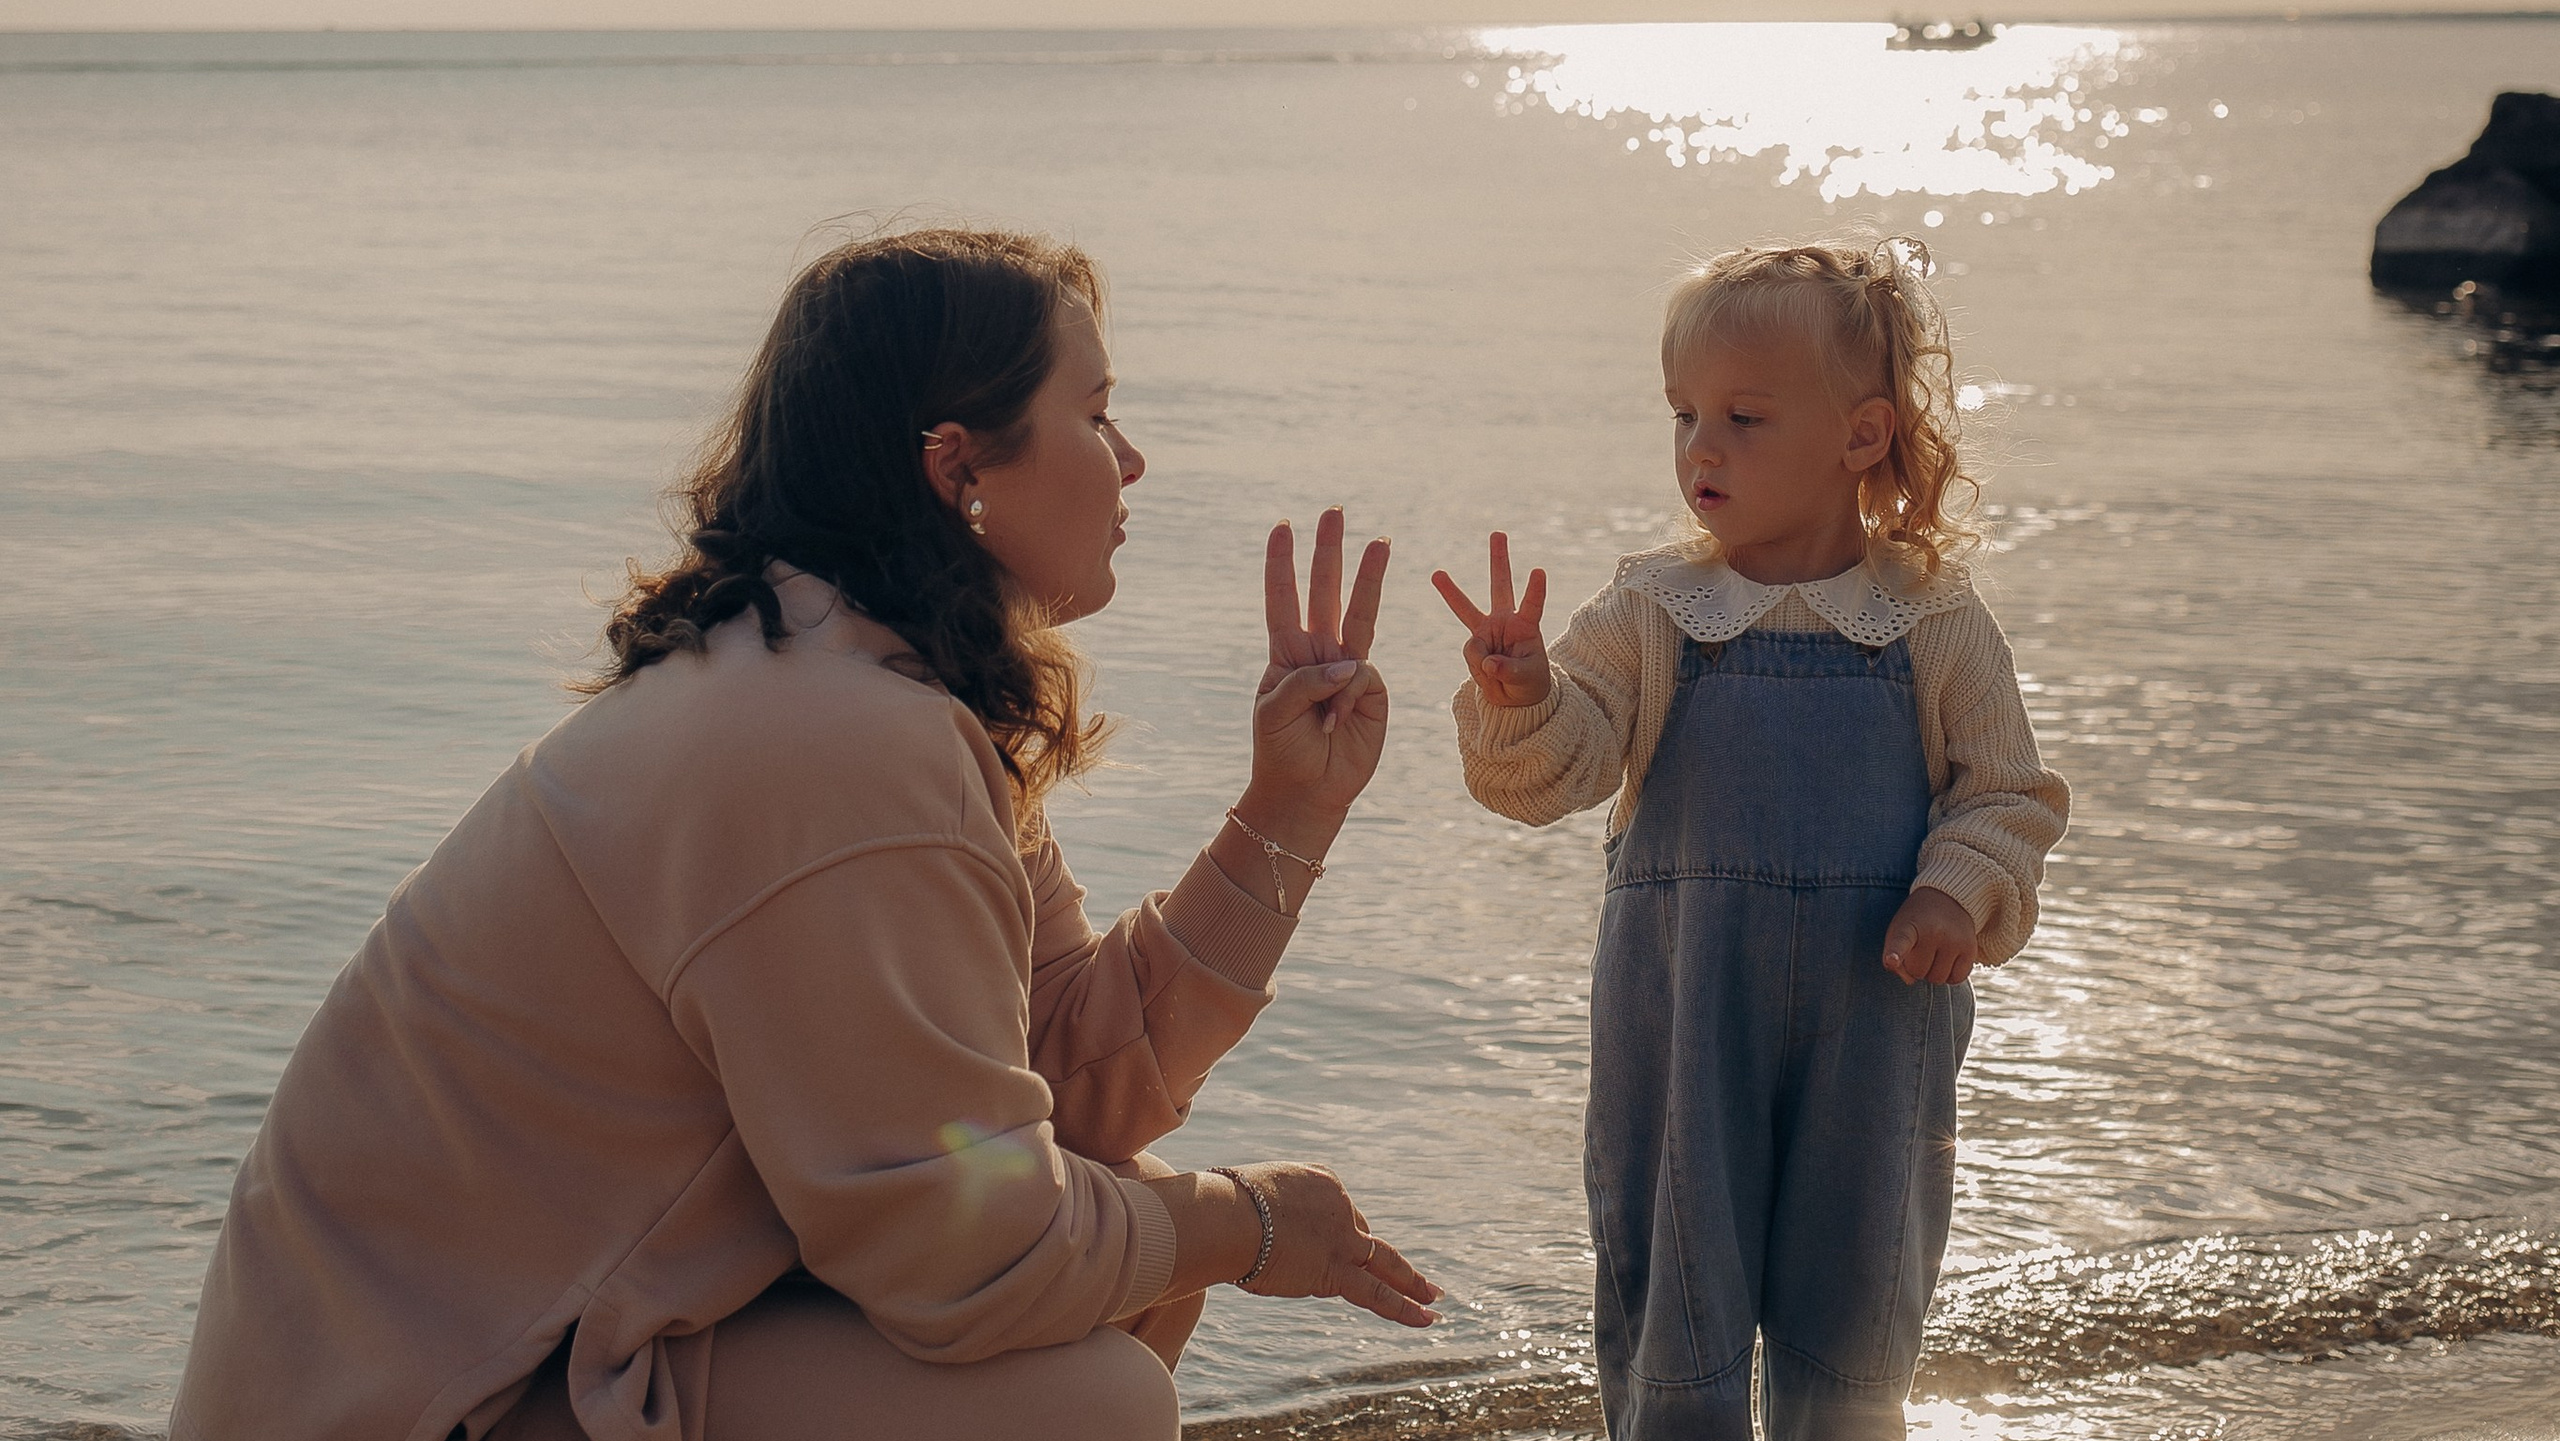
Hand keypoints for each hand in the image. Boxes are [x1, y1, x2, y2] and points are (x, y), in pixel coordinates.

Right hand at [1222, 1162, 1440, 1328]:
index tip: (1309, 1243)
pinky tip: (1426, 1318)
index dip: (1329, 1233)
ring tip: (1433, 1295)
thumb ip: (1260, 1211)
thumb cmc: (1220, 1206)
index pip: (1339, 1214)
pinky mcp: (1337, 1271)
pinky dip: (1404, 1307)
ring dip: (1411, 1281)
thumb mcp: (1248, 1196)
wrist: (1224, 1217)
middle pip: (1363, 1237)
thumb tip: (1246, 1229)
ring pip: (1384, 1263)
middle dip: (1372, 1256)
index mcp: (1322, 1180)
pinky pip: (1378, 1293)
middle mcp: (1341, 1206)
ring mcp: (1343, 1239)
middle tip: (1395, 1271)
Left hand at [1251, 508, 1390, 817]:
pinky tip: (1335, 723)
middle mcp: (1319, 654)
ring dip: (1369, 576)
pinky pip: (1362, 678)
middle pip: (1325, 592)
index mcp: (1286, 654)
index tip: (1281, 528)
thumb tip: (1351, 663)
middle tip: (1334, 512)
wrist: (1307, 792)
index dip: (1282, 565)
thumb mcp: (1276, 711)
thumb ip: (1307, 681)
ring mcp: (1348, 670)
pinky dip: (1347, 699)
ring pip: (1360, 614)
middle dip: (1329, 552)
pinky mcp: (1373, 691)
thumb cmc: (1280, 751)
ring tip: (1380, 541)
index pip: (1283, 600)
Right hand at [1431, 532, 1551, 709]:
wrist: (1514, 697)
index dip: (1535, 589)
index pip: (1532, 604)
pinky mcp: (1474, 644)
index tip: (1538, 571)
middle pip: (1500, 586)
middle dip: (1498, 560)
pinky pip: (1471, 652)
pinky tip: (1489, 672)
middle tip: (1498, 533)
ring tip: (1436, 574)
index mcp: (1526, 626)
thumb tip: (1487, 663)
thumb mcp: (1526, 678)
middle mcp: (1506, 621)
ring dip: (1450, 590)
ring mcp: (1487, 631)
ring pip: (1466, 608)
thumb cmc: (1529, 682)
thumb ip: (1507, 669)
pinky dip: (1479, 666)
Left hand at [1883, 886, 1979, 984]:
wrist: (1948, 898)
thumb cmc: (1917, 921)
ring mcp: (1954, 940)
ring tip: (1933, 953)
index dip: (1895, 953)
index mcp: (1909, 925)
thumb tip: (1910, 980)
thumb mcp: (1898, 930)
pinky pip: (1957, 979)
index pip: (1901, 941)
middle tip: (1920, 949)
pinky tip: (1947, 960)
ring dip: (1932, 972)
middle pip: (1917, 972)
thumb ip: (1894, 959)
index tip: (1891, 960)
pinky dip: (1950, 976)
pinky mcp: (1970, 948)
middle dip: (1915, 966)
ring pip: (1937, 979)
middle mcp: (1933, 932)